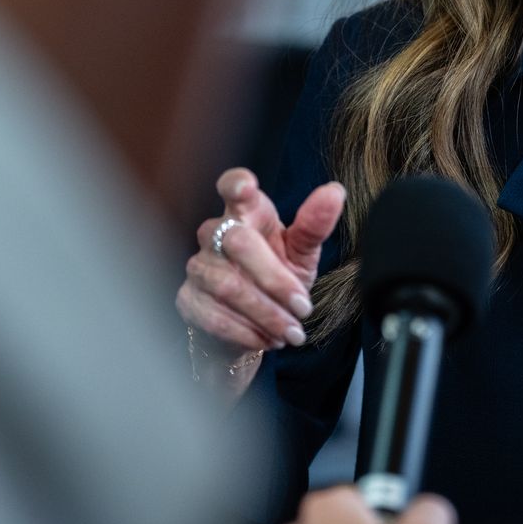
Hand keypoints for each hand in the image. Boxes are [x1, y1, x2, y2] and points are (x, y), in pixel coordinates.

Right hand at [176, 168, 345, 358]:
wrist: (252, 326)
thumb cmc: (276, 278)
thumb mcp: (302, 253)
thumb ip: (315, 225)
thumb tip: (335, 191)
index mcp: (247, 214)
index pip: (233, 187)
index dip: (236, 184)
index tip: (246, 187)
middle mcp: (215, 234)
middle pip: (238, 242)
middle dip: (275, 280)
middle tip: (304, 308)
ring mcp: (198, 266)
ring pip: (228, 285)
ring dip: (266, 313)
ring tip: (292, 331)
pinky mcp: (187, 299)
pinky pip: (214, 315)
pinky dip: (246, 332)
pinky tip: (267, 339)